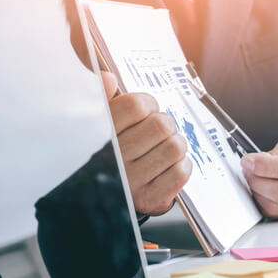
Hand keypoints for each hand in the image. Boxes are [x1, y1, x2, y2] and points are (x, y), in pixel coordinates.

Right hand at [103, 72, 191, 215]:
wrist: (100, 199)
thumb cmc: (105, 154)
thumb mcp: (95, 124)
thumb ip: (102, 99)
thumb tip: (108, 78)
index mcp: (98, 135)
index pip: (137, 105)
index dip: (148, 104)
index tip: (144, 111)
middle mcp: (112, 159)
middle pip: (161, 125)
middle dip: (164, 124)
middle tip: (157, 131)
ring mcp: (131, 181)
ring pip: (175, 147)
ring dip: (175, 145)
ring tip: (163, 148)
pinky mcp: (148, 199)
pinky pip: (181, 172)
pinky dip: (181, 166)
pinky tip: (168, 166)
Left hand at [241, 138, 277, 218]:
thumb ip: (277, 153)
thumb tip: (254, 163)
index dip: (263, 166)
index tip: (248, 161)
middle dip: (257, 181)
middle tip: (248, 170)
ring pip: (275, 206)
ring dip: (257, 193)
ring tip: (255, 179)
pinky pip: (275, 213)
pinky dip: (263, 202)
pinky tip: (263, 190)